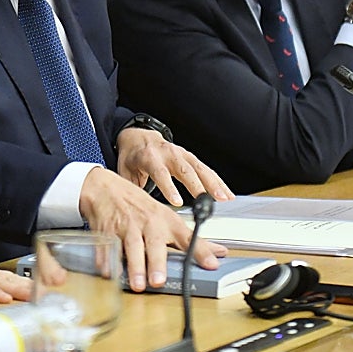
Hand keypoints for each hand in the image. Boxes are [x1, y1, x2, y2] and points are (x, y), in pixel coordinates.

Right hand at [78, 167, 226, 291]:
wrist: (105, 189)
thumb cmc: (140, 207)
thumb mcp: (167, 218)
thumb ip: (191, 239)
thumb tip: (219, 253)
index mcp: (166, 221)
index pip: (187, 237)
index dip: (200, 251)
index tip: (212, 264)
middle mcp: (148, 223)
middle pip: (154, 243)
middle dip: (157, 262)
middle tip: (159, 281)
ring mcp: (126, 227)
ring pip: (131, 247)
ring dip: (134, 266)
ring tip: (138, 284)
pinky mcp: (106, 232)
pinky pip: (106, 248)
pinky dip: (107, 262)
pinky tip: (109, 274)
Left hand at [114, 127, 234, 206]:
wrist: (137, 138)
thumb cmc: (132, 158)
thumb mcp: (125, 173)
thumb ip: (131, 191)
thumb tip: (134, 213)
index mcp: (149, 157)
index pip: (160, 172)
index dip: (169, 187)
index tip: (177, 202)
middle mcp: (168, 153)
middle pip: (184, 170)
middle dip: (197, 186)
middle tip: (206, 202)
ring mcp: (181, 154)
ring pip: (200, 169)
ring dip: (213, 184)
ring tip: (224, 199)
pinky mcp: (190, 158)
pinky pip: (206, 169)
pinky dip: (218, 182)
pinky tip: (227, 194)